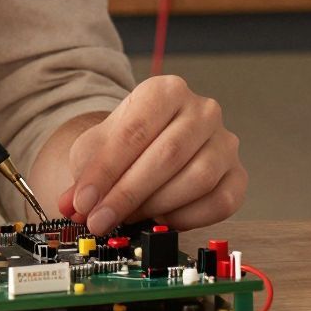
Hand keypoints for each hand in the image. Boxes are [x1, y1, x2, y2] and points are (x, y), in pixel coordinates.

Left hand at [55, 75, 246, 237]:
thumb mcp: (96, 149)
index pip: (136, 130)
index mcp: (167, 90)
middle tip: (100, 220)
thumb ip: (85, 173)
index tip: (84, 201)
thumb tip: (74, 204)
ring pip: (198, 178)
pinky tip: (162, 218)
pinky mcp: (237, 175)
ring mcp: (225, 143)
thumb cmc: (127, 145)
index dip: (107, 170)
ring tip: (128, 218)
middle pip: (168, 154)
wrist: (151, 145)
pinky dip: (187, 217)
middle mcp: (203, 111)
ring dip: (156, 205)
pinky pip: (220, 201)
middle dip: (128, 194)